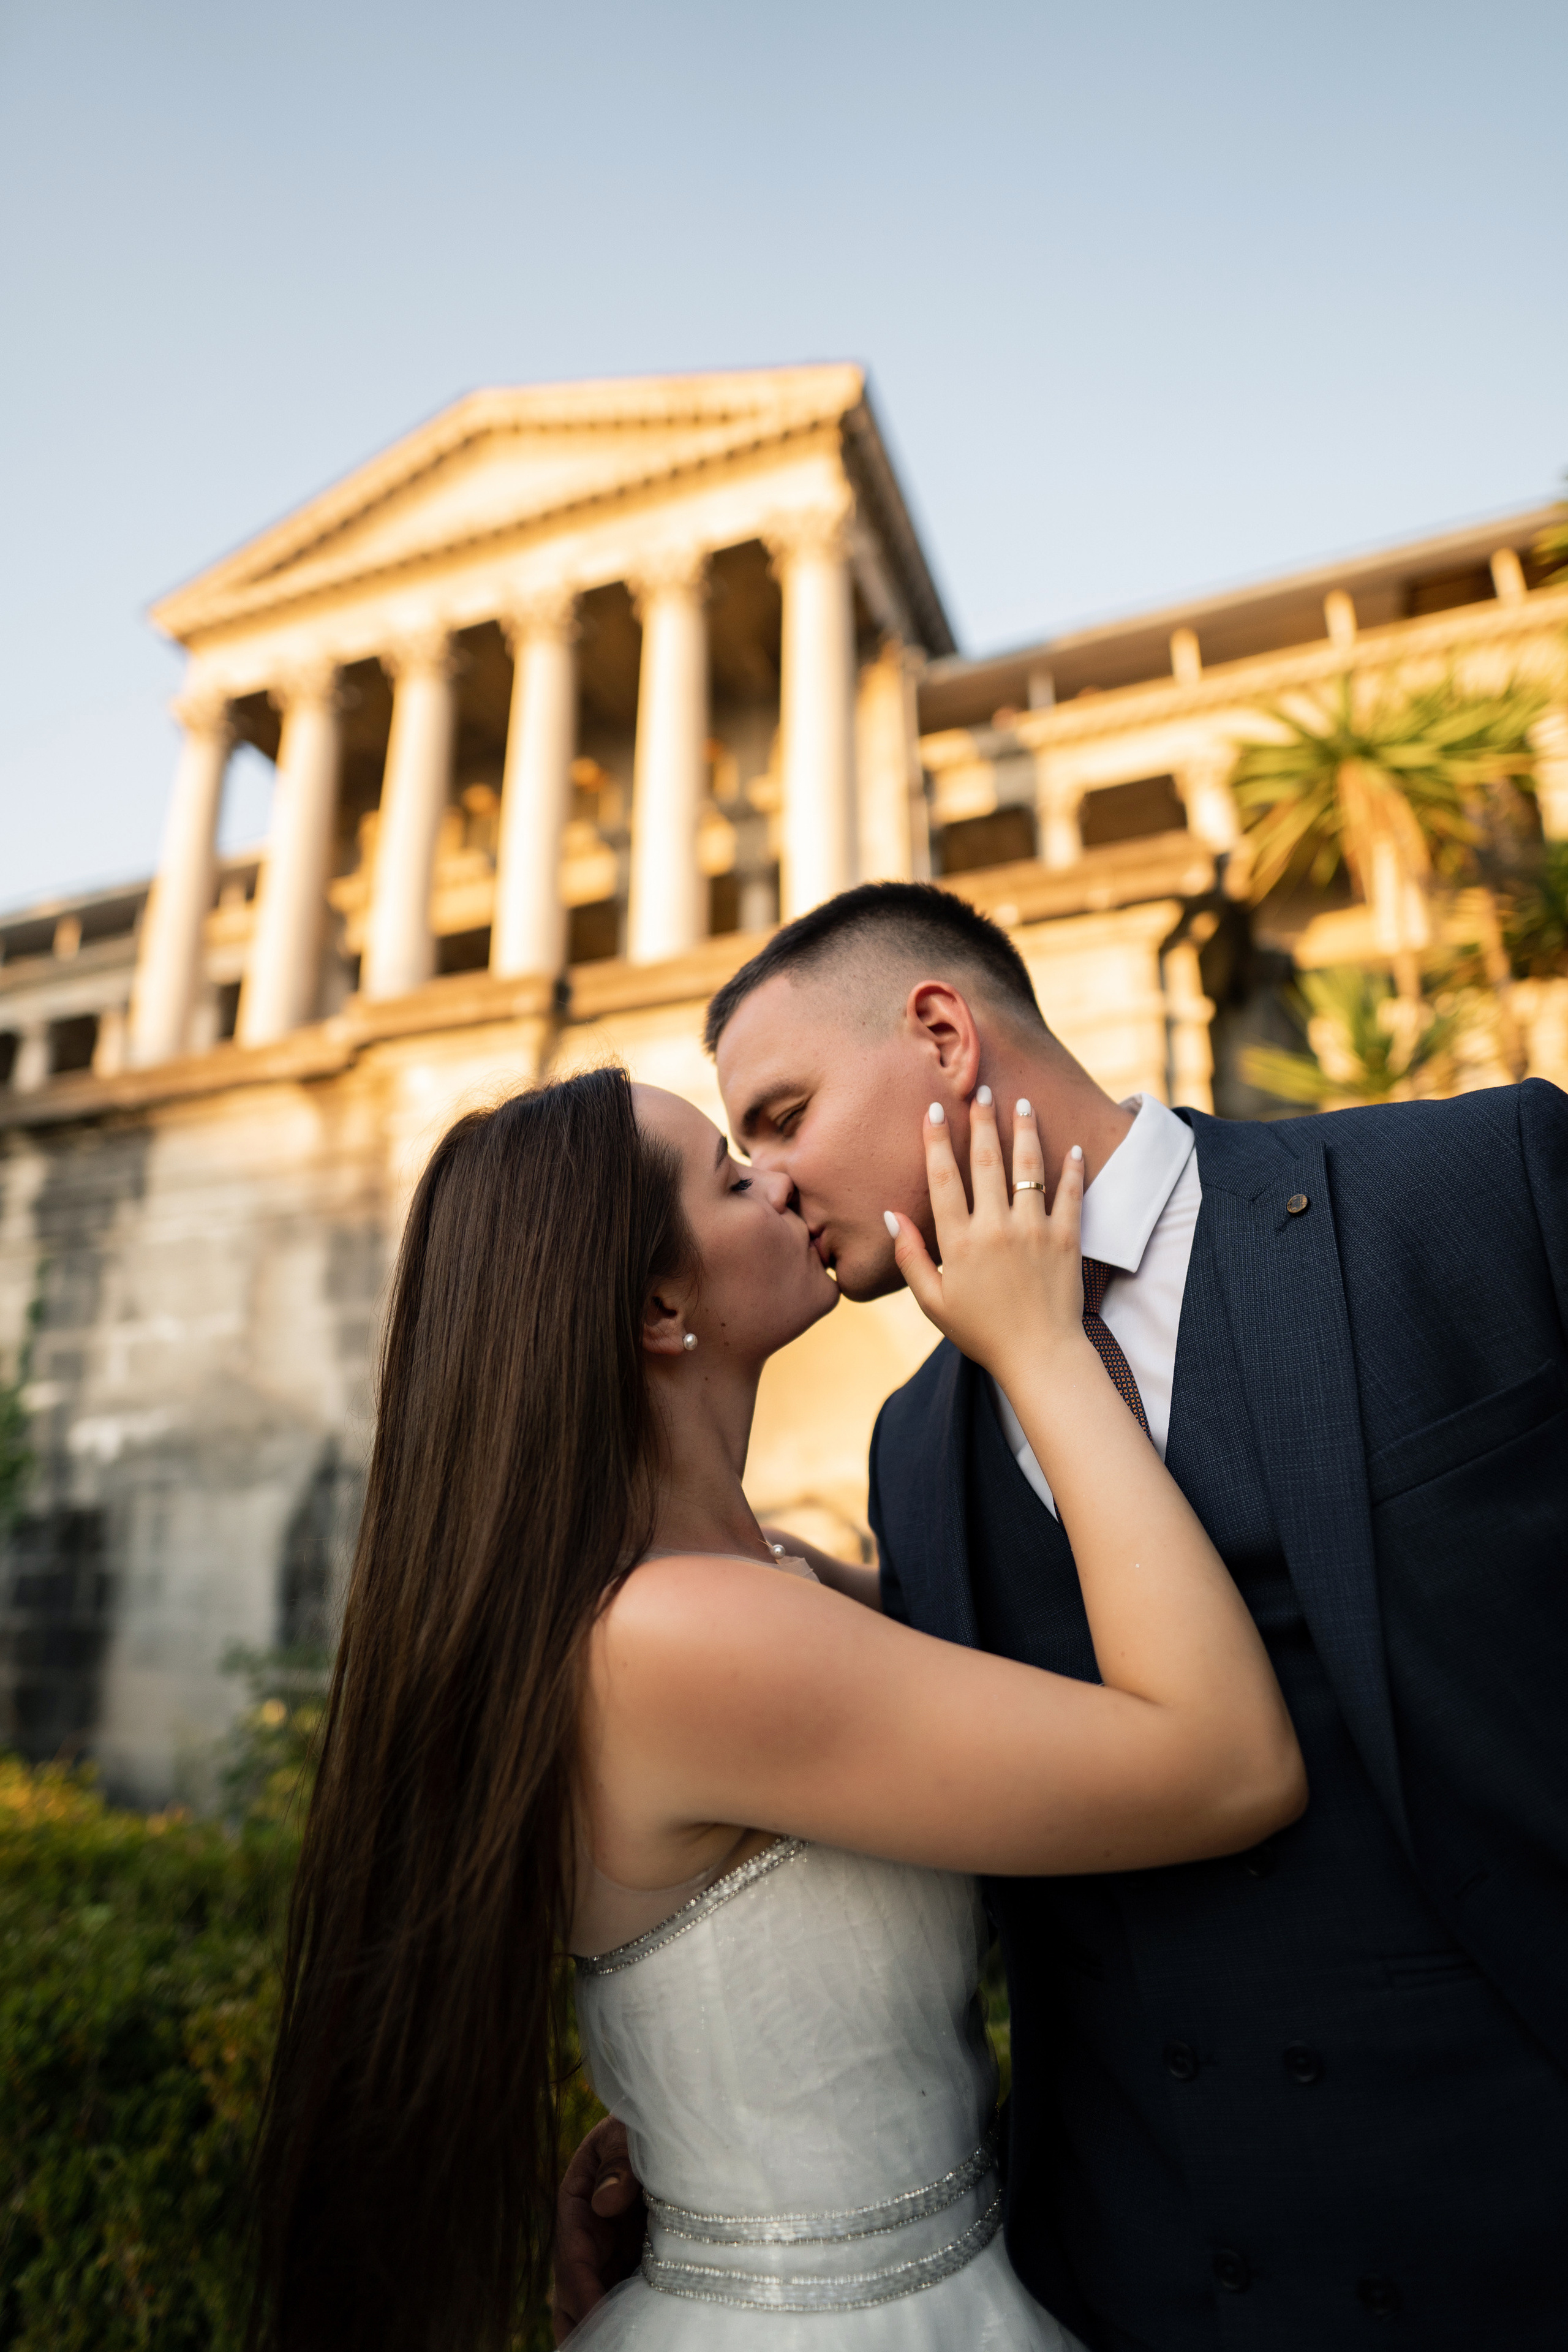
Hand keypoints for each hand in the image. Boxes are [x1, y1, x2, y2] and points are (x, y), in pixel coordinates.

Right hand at [552, 2113, 645, 2343]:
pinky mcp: (638, 2256)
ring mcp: (613, 2248)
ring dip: (602, 2325)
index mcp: (579, 2201)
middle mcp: (590, 2233)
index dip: (583, 2294)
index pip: (572, 2260)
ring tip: (618, 2347)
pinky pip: (626, 2292)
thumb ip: (618, 2161)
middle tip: (592, 2349)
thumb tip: (603, 2202)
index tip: (597, 2320)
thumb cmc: (648, 2121)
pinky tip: (641, 2331)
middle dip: (579, 2325)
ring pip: (598, 2298)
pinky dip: (627, 2315)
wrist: (675, 2118)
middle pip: (573, 2293)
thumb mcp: (628, 2132)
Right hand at [885, 1092, 1087, 1385]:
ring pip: (1029, 1168)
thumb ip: (911, 1258)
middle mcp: (996, 1229)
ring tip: (1022, 1102)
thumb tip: (891, 1216)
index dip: (937, 1140)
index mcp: (960, 1242)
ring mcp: (1034, 1231)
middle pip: (987, 1161)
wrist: (1039, 1357)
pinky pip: (1071, 1194)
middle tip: (980, 1088)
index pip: (944, 1178)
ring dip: (1025, 1130)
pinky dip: (1072, 1169)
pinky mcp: (1067, 1239)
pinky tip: (1072, 1147)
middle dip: (982, 1120)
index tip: (934, 1109)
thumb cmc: (981, 1332)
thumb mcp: (933, 1302)